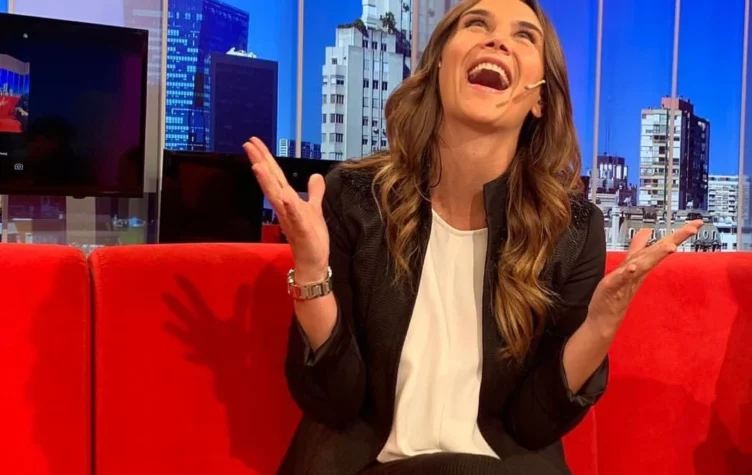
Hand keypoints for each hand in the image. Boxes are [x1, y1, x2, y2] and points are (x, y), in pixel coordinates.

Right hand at [243, 137, 328, 280]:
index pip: (275, 175)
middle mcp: (284, 207)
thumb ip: (314, 192)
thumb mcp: (314, 209)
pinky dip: (289, 206)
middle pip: (270, 181)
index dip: (265, 158)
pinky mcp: (300, 230)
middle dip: (260, 162)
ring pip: (276, 197)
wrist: (312, 262)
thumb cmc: (311, 237)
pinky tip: (285, 195)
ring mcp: (290, 218)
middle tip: (248, 145)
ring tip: (258, 165)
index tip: (254, 142)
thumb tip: (315, 175)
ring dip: (267, 182)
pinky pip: (294, 216)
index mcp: (287, 200)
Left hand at [586, 220, 703, 336]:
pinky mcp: (613, 288)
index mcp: (642, 265)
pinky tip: (632, 267)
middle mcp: (638, 272)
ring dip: (656, 255)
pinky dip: (627, 273)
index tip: (696, 223)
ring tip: (670, 246)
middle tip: (692, 228)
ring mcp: (627, 281)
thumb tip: (647, 231)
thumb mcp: (628, 264)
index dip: (677, 235)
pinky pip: (622, 280)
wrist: (606, 318)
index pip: (661, 247)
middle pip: (657, 253)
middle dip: (674, 239)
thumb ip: (637, 247)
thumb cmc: (617, 292)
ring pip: (644, 265)